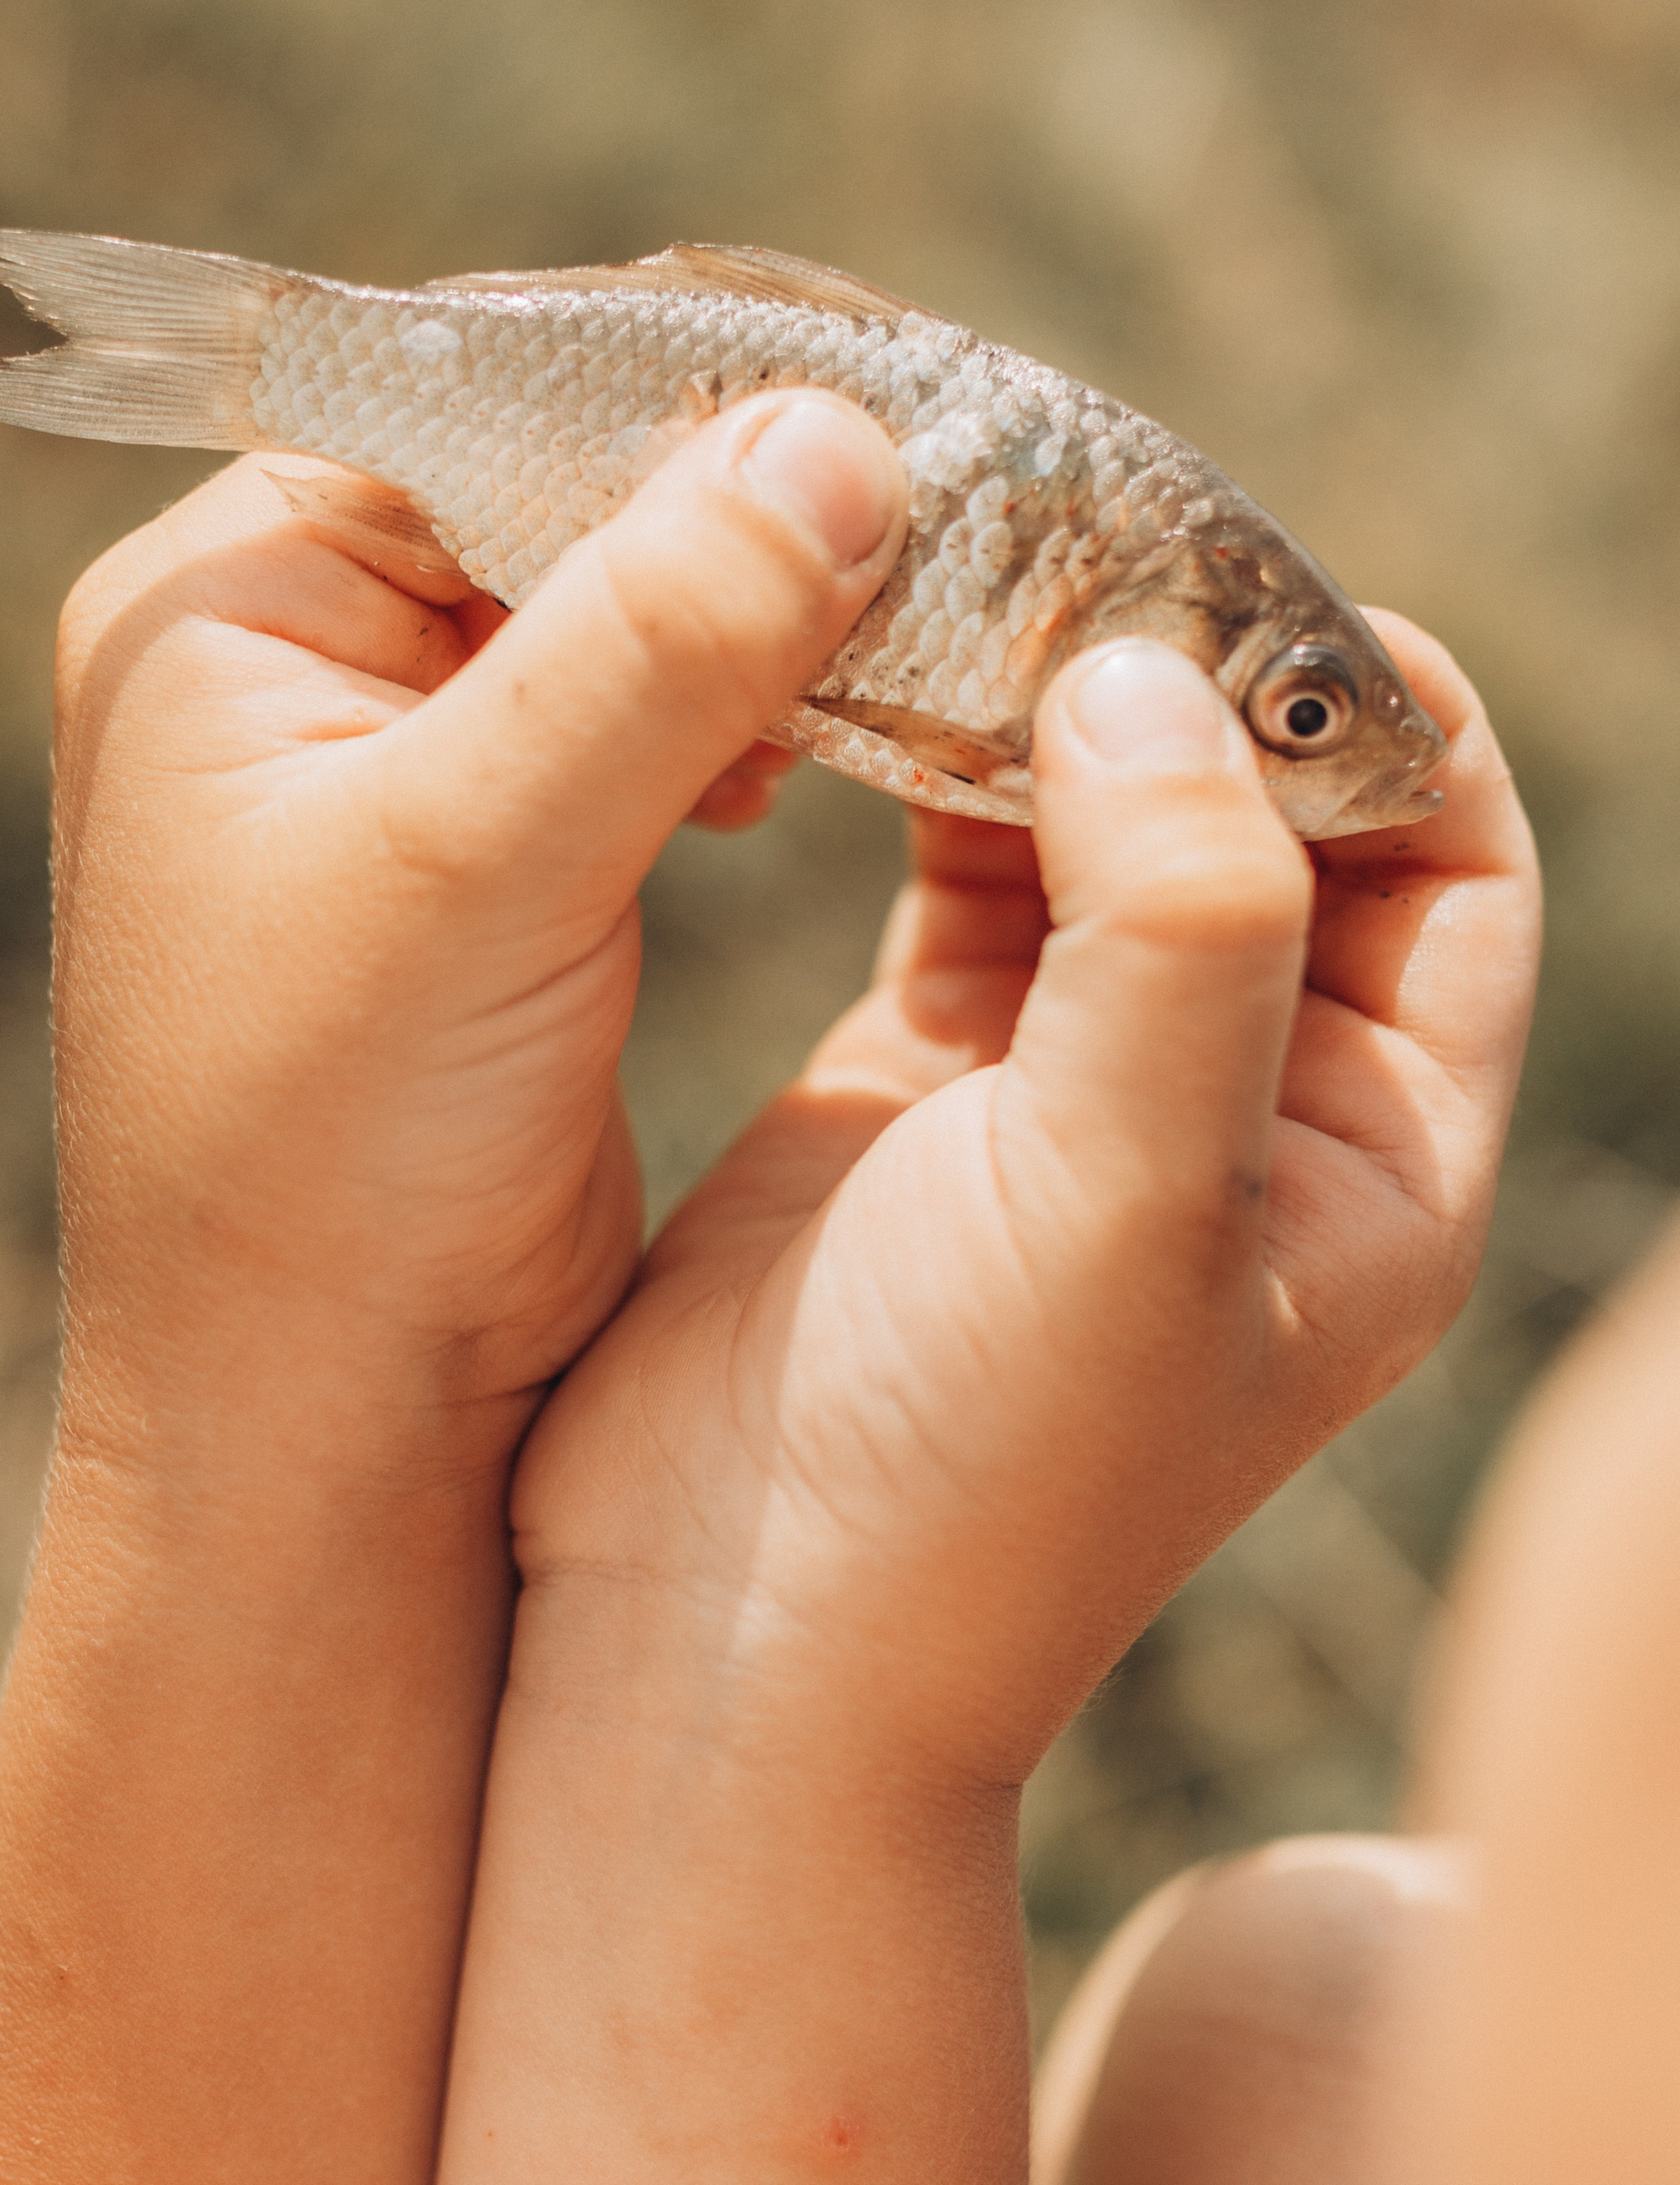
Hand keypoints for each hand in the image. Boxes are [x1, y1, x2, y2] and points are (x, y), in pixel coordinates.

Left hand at [47, 392, 906, 1495]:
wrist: (321, 1430)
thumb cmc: (325, 1169)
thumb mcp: (475, 875)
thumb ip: (646, 649)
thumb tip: (833, 442)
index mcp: (228, 608)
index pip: (476, 404)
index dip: (682, 398)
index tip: (890, 408)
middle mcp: (301, 656)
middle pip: (567, 493)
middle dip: (749, 514)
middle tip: (944, 519)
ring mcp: (401, 760)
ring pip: (628, 607)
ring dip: (769, 618)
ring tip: (904, 631)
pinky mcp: (496, 862)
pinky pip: (650, 721)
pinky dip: (755, 718)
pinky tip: (828, 748)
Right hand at [509, 616, 1539, 1777]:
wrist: (729, 1642)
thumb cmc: (966, 1469)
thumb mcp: (1138, 1198)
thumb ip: (1187, 929)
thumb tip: (1157, 685)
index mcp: (1373, 1158)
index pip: (1455, 867)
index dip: (1383, 714)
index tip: (1246, 592)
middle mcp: (1246, 1111)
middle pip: (1280, 822)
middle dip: (1204, 679)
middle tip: (1090, 542)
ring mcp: (1081, 1085)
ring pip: (1114, 826)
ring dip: (1062, 706)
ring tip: (979, 582)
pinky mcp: (929, 1072)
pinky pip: (968, 868)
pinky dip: (939, 768)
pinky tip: (883, 682)